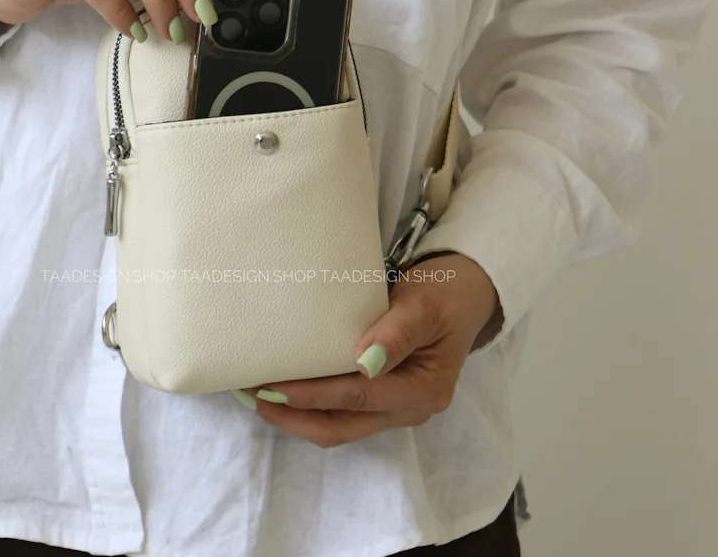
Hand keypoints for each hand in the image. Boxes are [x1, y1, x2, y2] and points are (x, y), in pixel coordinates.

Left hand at [239, 253, 502, 446]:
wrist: (466, 291)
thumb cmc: (446, 293)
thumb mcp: (425, 304)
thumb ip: (397, 332)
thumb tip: (365, 362)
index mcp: (423, 390)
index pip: (358, 398)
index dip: (313, 394)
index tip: (273, 386)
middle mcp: (408, 408)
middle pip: (342, 426)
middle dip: (294, 416)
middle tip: (251, 394)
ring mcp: (395, 406)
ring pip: (339, 424)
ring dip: (298, 415)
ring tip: (257, 394)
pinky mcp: (382, 395)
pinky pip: (342, 410)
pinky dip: (311, 403)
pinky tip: (284, 388)